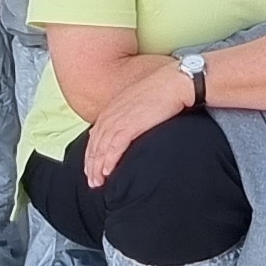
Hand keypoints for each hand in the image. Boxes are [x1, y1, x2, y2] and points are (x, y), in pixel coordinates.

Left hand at [82, 57, 192, 181]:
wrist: (174, 82)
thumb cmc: (163, 90)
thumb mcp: (139, 102)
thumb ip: (129, 115)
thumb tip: (129, 129)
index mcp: (112, 109)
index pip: (95, 135)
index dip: (92, 153)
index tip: (92, 167)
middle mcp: (111, 115)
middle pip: (95, 144)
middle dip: (91, 165)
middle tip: (93, 182)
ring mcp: (119, 120)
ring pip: (101, 148)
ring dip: (97, 167)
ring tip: (98, 182)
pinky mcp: (130, 125)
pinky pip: (114, 147)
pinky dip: (109, 161)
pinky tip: (108, 172)